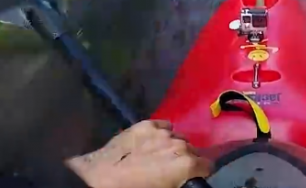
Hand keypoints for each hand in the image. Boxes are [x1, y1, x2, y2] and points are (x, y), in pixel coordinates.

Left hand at [65, 120, 211, 187]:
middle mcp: (179, 144)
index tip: (192, 178)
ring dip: (173, 147)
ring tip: (158, 156)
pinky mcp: (145, 123)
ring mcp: (162, 132)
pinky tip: (151, 143)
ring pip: (177, 138)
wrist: (98, 180)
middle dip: (186, 159)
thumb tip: (181, 180)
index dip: (201, 173)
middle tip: (172, 171)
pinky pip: (163, 126)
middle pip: (192, 150)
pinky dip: (161, 134)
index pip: (208, 165)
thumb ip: (179, 183)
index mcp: (187, 164)